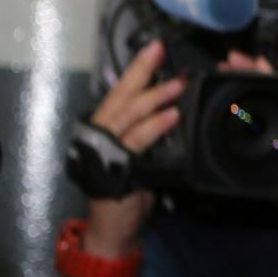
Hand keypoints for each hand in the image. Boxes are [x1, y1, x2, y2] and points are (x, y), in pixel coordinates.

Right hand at [81, 40, 184, 251]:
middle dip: (142, 72)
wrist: (113, 228)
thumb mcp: (139, 155)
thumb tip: (172, 110)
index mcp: (107, 126)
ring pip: (128, 114)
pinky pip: (137, 142)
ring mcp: (106, 148)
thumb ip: (148, 134)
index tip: (155, 48)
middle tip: (161, 52)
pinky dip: (154, 127)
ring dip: (154, 97)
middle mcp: (102, 132)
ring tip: (175, 84)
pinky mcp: (115, 165)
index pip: (123, 92)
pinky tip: (171, 116)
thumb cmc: (126, 190)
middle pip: (122, 96)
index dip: (138, 70)